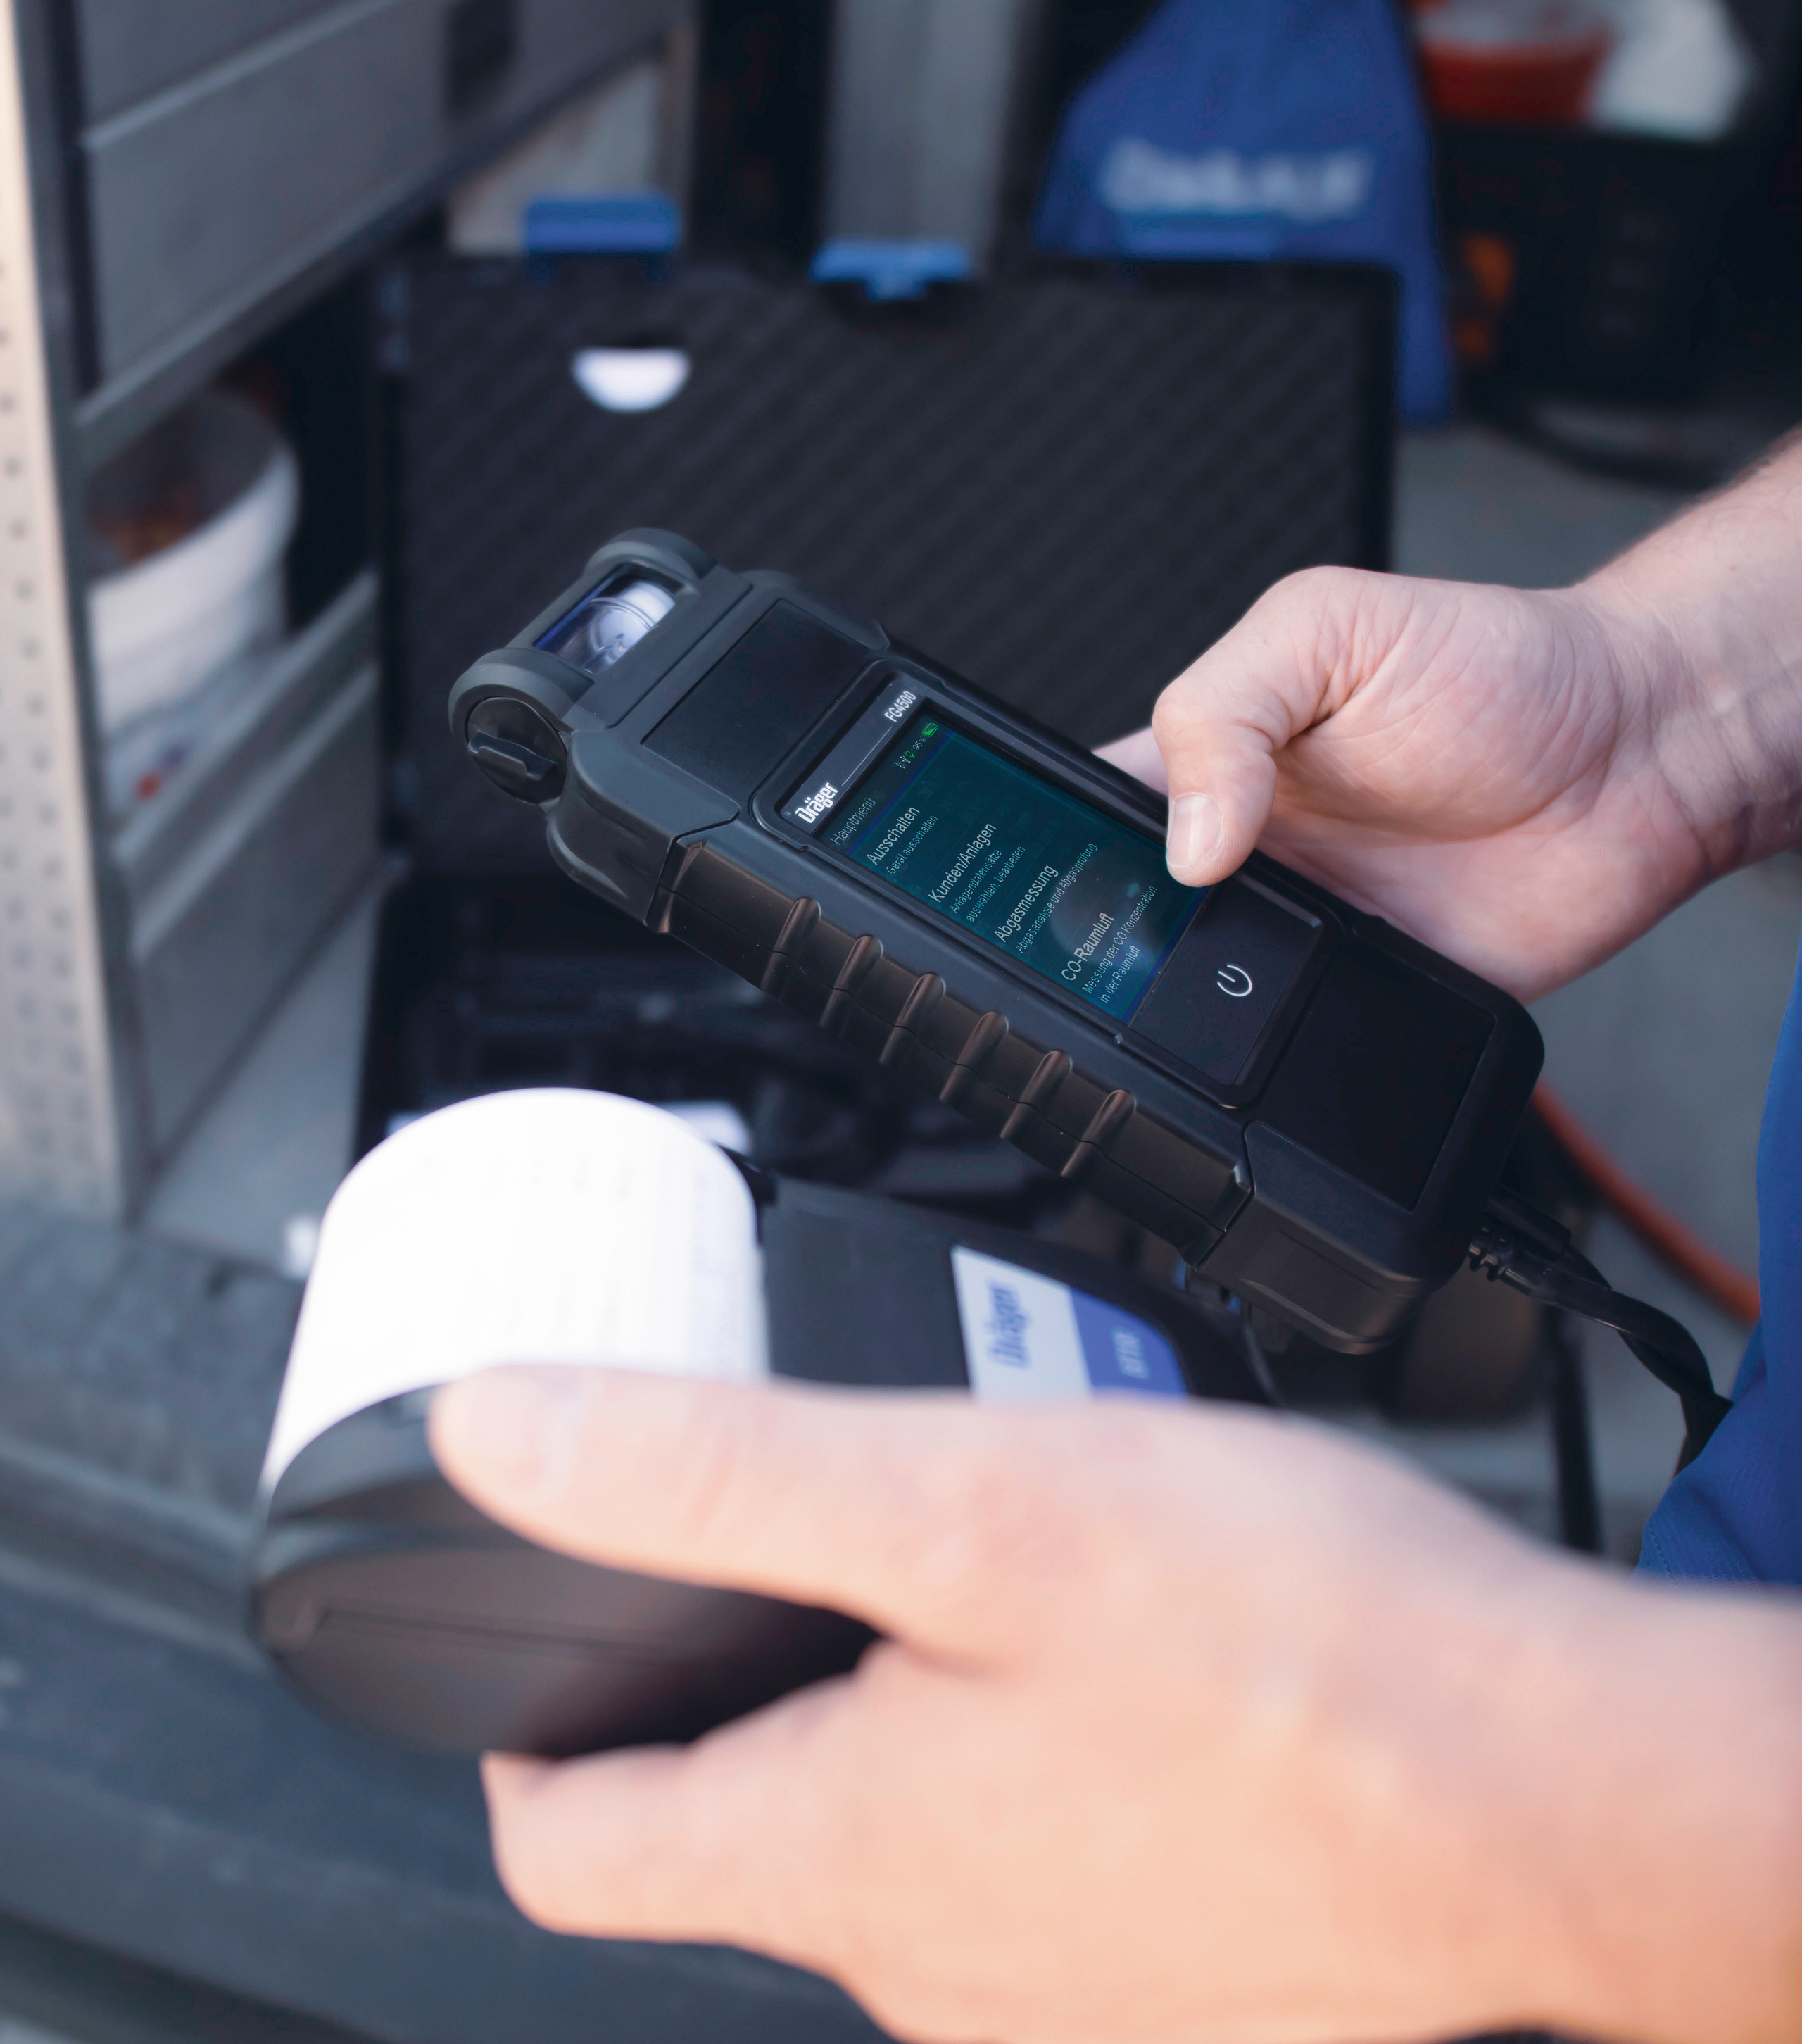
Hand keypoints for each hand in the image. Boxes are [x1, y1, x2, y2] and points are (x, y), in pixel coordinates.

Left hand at [432, 1366, 1801, 2043]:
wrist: (1573, 1794)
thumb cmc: (1301, 1652)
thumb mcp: (969, 1502)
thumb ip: (711, 1476)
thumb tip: (504, 1435)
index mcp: (845, 1855)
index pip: (568, 1851)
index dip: (523, 1733)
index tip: (540, 1645)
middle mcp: (932, 1967)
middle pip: (744, 1829)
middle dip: (749, 1680)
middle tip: (816, 1541)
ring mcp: (1059, 1991)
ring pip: (901, 1840)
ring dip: (910, 1708)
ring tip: (992, 1582)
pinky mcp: (1169, 1973)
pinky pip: (1037, 1862)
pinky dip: (1035, 1759)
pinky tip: (1127, 1674)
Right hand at [1102, 569, 1717, 1000]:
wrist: (1642, 753)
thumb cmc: (1500, 668)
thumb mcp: (1326, 630)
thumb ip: (1223, 714)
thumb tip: (1183, 843)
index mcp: (1209, 757)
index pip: (1088, 809)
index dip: (1049, 840)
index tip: (1033, 870)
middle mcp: (1242, 852)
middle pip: (1125, 916)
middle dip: (1106, 934)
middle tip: (1121, 932)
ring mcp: (1298, 931)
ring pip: (1195, 997)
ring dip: (1187, 997)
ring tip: (1213, 965)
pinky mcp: (1360, 998)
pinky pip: (1289, 1045)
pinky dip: (1274, 1047)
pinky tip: (1281, 1014)